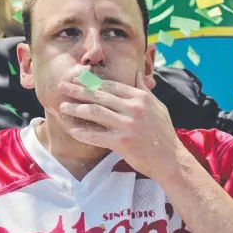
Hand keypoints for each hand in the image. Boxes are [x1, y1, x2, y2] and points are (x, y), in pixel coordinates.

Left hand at [58, 72, 190, 181]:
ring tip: (62, 106)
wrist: (170, 159)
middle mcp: (133, 108)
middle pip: (99, 95)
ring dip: (76, 109)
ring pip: (95, 112)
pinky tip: (72, 130)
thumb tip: (137, 73)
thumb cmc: (163, 132)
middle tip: (62, 86)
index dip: (91, 81)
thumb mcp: (158, 106)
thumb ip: (144, 90)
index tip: (77, 78)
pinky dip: (82, 133)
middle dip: (78, 90)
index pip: (110, 85)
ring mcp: (127, 125)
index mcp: (140, 97)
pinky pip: (96, 136)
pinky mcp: (122, 142)